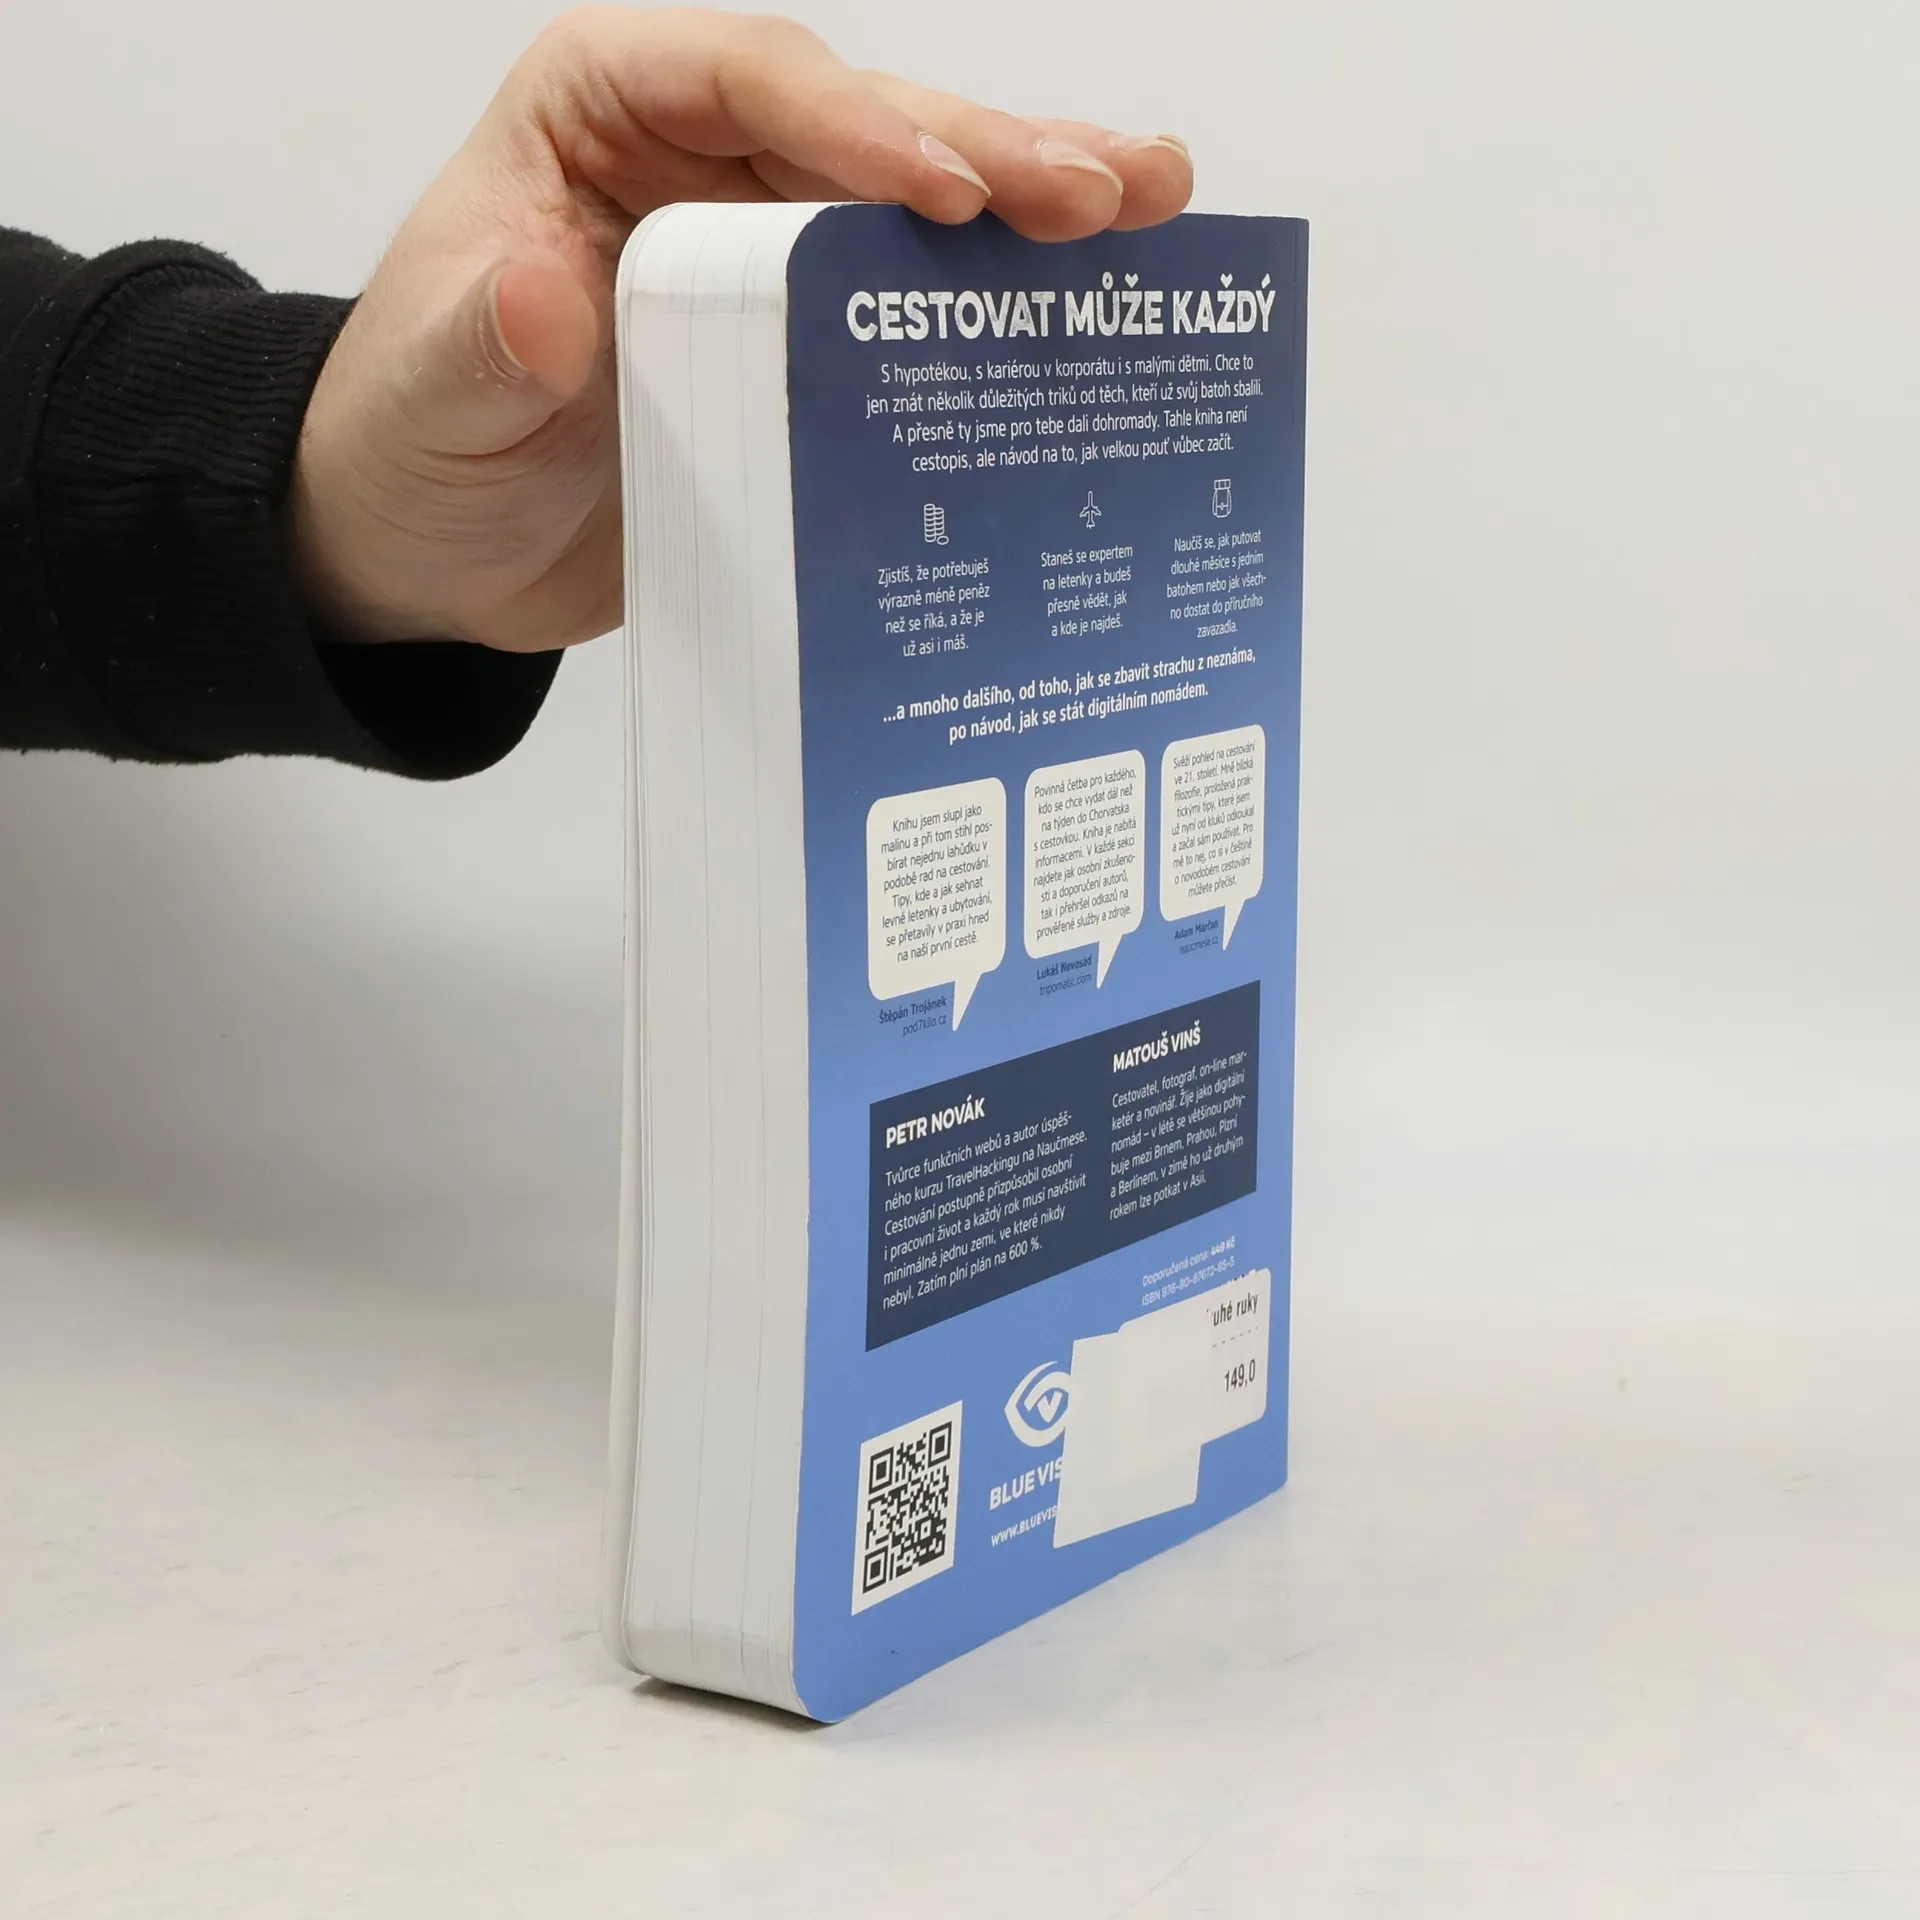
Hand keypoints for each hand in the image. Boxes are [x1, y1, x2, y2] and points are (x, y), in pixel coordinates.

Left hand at [287, 6, 1192, 651]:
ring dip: (1036, 203)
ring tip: (1153, 202)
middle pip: (864, 126)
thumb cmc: (412, 442)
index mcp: (603, 114)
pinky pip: (917, 308)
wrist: (435, 550)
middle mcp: (701, 159)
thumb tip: (547, 303)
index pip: (744, 84)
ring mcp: (767, 249)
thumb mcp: (431, 393)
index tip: (944, 193)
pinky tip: (1098, 299)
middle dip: (989, 153)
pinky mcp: (808, 344)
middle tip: (1103, 190)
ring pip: (917, 205)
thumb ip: (485, 341)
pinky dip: (1004, 305)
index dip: (855, 127)